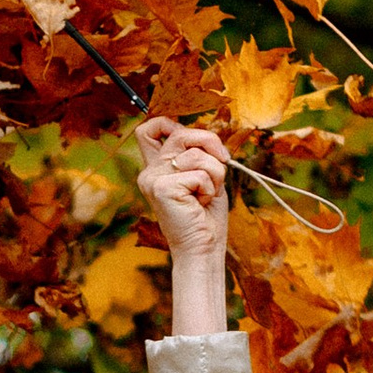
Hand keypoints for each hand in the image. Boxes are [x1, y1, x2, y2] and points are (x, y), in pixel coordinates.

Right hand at [136, 113, 230, 338]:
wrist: (203, 249)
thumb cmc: (205, 217)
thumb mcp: (204, 176)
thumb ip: (197, 153)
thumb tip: (206, 136)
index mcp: (157, 168)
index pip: (149, 129)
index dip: (171, 123)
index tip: (196, 140)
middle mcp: (149, 172)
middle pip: (180, 133)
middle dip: (209, 142)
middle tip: (223, 161)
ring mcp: (153, 179)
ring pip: (195, 154)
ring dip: (214, 174)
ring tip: (206, 195)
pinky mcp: (162, 188)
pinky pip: (199, 173)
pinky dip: (210, 187)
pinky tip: (200, 204)